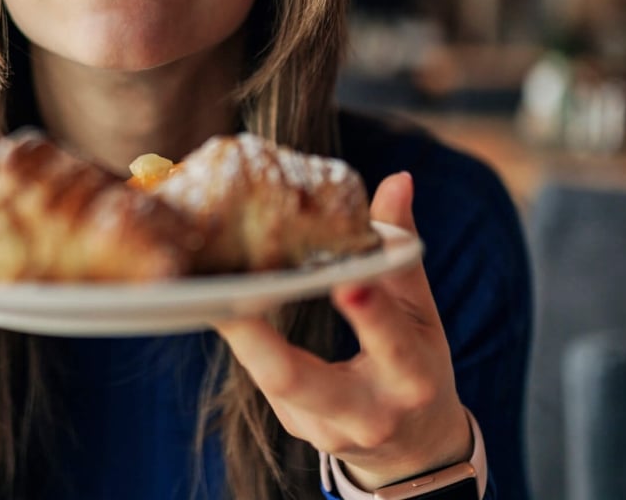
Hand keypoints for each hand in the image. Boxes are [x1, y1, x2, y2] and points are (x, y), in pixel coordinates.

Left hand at [213, 172, 471, 489]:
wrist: (414, 447)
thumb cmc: (417, 364)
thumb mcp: (421, 314)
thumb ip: (402, 251)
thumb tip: (398, 179)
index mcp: (412, 378)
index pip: (392, 343)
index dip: (370, 313)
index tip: (348, 279)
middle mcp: (368, 414)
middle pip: (302, 381)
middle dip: (262, 343)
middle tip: (227, 298)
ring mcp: (324, 429)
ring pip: (271, 382)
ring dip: (239, 334)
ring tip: (204, 288)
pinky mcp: (295, 427)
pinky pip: (263, 379)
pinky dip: (245, 340)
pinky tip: (220, 302)